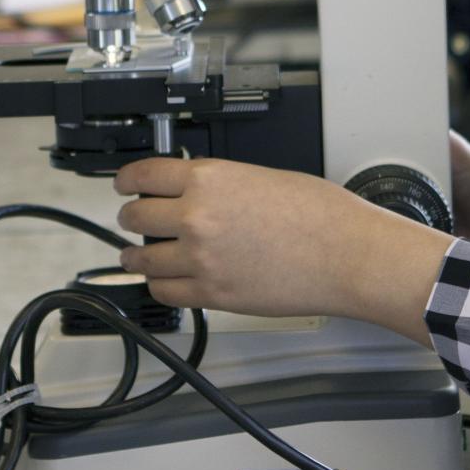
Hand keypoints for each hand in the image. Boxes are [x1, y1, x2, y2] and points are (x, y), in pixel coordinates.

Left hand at [114, 156, 452, 344]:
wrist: (345, 254)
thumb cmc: (320, 214)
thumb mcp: (261, 177)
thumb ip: (219, 185)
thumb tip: (196, 192)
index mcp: (209, 179)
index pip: (144, 175)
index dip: (127, 180)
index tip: (124, 185)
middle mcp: (196, 217)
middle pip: (135, 217)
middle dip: (132, 218)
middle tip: (134, 219)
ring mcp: (200, 258)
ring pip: (143, 259)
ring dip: (137, 256)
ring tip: (139, 256)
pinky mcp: (213, 294)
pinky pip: (166, 291)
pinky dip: (161, 285)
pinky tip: (166, 280)